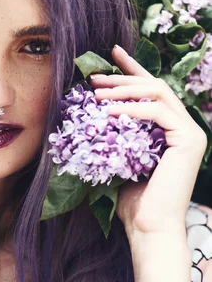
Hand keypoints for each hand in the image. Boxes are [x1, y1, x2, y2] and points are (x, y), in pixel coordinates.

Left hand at [90, 45, 207, 238]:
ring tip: (96, 94)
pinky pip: (159, 112)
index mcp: (169, 129)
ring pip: (158, 92)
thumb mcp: (119, 157)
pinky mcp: (190, 140)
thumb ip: (116, 133)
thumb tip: (92, 110)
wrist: (148, 227)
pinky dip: (133, 109)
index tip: (111, 54)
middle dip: (122, 78)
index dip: (132, 71)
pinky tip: (109, 113)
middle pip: (155, 86)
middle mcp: (184, 126)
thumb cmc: (131, 200)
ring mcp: (190, 132)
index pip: (150, 91)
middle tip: (94, 77)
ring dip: (124, 89)